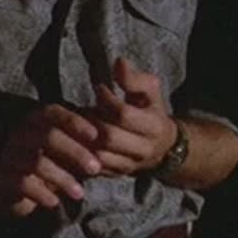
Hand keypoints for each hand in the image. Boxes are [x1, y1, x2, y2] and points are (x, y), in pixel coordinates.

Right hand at [0, 103, 101, 216]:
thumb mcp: (65, 149)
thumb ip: (82, 143)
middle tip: (96, 168)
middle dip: (75, 152)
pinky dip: (42, 194)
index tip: (96, 136)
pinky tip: (54, 202)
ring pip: (37, 162)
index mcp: (35, 121)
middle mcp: (20, 134)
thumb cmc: (47, 163)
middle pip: (47, 135)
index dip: (75, 122)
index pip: (53, 113)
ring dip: (63, 178)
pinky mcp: (3, 178)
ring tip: (80, 193)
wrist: (11, 186)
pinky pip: (23, 184)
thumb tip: (113, 139)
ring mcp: (10, 155)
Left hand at [86, 57, 176, 174]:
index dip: (107, 99)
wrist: (163, 146)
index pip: (123, 114)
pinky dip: (80, 153)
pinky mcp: (115, 175)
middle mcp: (143, 150)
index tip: (98, 88)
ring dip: (82, 138)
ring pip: (98, 155)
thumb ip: (135, 78)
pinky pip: (92, 168)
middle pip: (108, 137)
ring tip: (77, 123)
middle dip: (92, 121)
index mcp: (153, 127)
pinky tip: (74, 139)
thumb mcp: (150, 91)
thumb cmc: (150, 111)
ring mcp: (129, 165)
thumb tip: (118, 62)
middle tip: (84, 108)